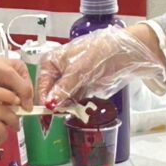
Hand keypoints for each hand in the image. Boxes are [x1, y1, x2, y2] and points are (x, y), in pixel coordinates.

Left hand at [0, 52, 32, 108]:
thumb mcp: (7, 73)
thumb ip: (23, 88)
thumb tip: (30, 107)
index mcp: (20, 69)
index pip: (30, 88)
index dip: (27, 99)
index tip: (24, 110)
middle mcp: (13, 78)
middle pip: (21, 97)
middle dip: (17, 104)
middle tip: (11, 110)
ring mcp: (3, 88)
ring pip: (12, 103)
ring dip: (8, 108)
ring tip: (1, 109)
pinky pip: (2, 106)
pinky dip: (0, 109)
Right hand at [38, 24, 165, 107]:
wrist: (123, 52)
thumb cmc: (98, 53)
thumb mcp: (78, 71)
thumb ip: (63, 89)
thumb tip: (50, 104)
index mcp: (51, 61)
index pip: (42, 85)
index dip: (44, 99)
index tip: (48, 112)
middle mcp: (58, 70)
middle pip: (51, 93)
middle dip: (57, 104)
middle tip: (63, 112)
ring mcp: (70, 79)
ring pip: (62, 98)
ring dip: (67, 106)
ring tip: (74, 108)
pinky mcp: (81, 86)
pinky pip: (74, 100)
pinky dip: (77, 105)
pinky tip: (80, 107)